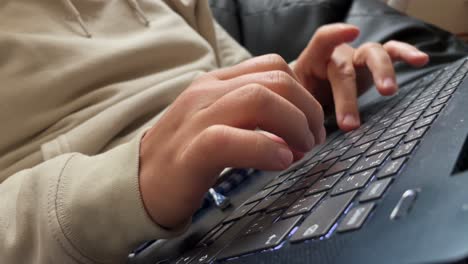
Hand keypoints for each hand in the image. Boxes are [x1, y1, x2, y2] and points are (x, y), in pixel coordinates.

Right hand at [139, 55, 324, 227]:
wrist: (139, 183)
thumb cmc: (185, 155)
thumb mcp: (218, 121)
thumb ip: (251, 115)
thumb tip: (297, 125)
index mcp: (216, 83)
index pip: (274, 66)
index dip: (303, 93)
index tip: (311, 124)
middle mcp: (207, 92)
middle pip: (276, 81)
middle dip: (307, 110)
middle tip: (312, 141)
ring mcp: (196, 118)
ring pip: (259, 100)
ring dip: (294, 126)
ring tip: (300, 152)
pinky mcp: (190, 151)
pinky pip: (231, 139)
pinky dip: (265, 148)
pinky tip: (280, 162)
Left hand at [293, 23, 428, 130]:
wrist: (305, 89)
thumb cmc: (300, 93)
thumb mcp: (292, 100)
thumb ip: (294, 111)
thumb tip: (294, 140)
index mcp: (313, 60)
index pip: (322, 41)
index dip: (334, 35)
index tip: (350, 32)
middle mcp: (337, 56)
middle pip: (345, 69)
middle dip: (347, 98)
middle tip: (349, 125)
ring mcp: (357, 58)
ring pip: (373, 55)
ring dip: (382, 72)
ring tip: (389, 90)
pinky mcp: (372, 66)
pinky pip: (391, 54)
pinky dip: (406, 55)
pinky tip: (421, 59)